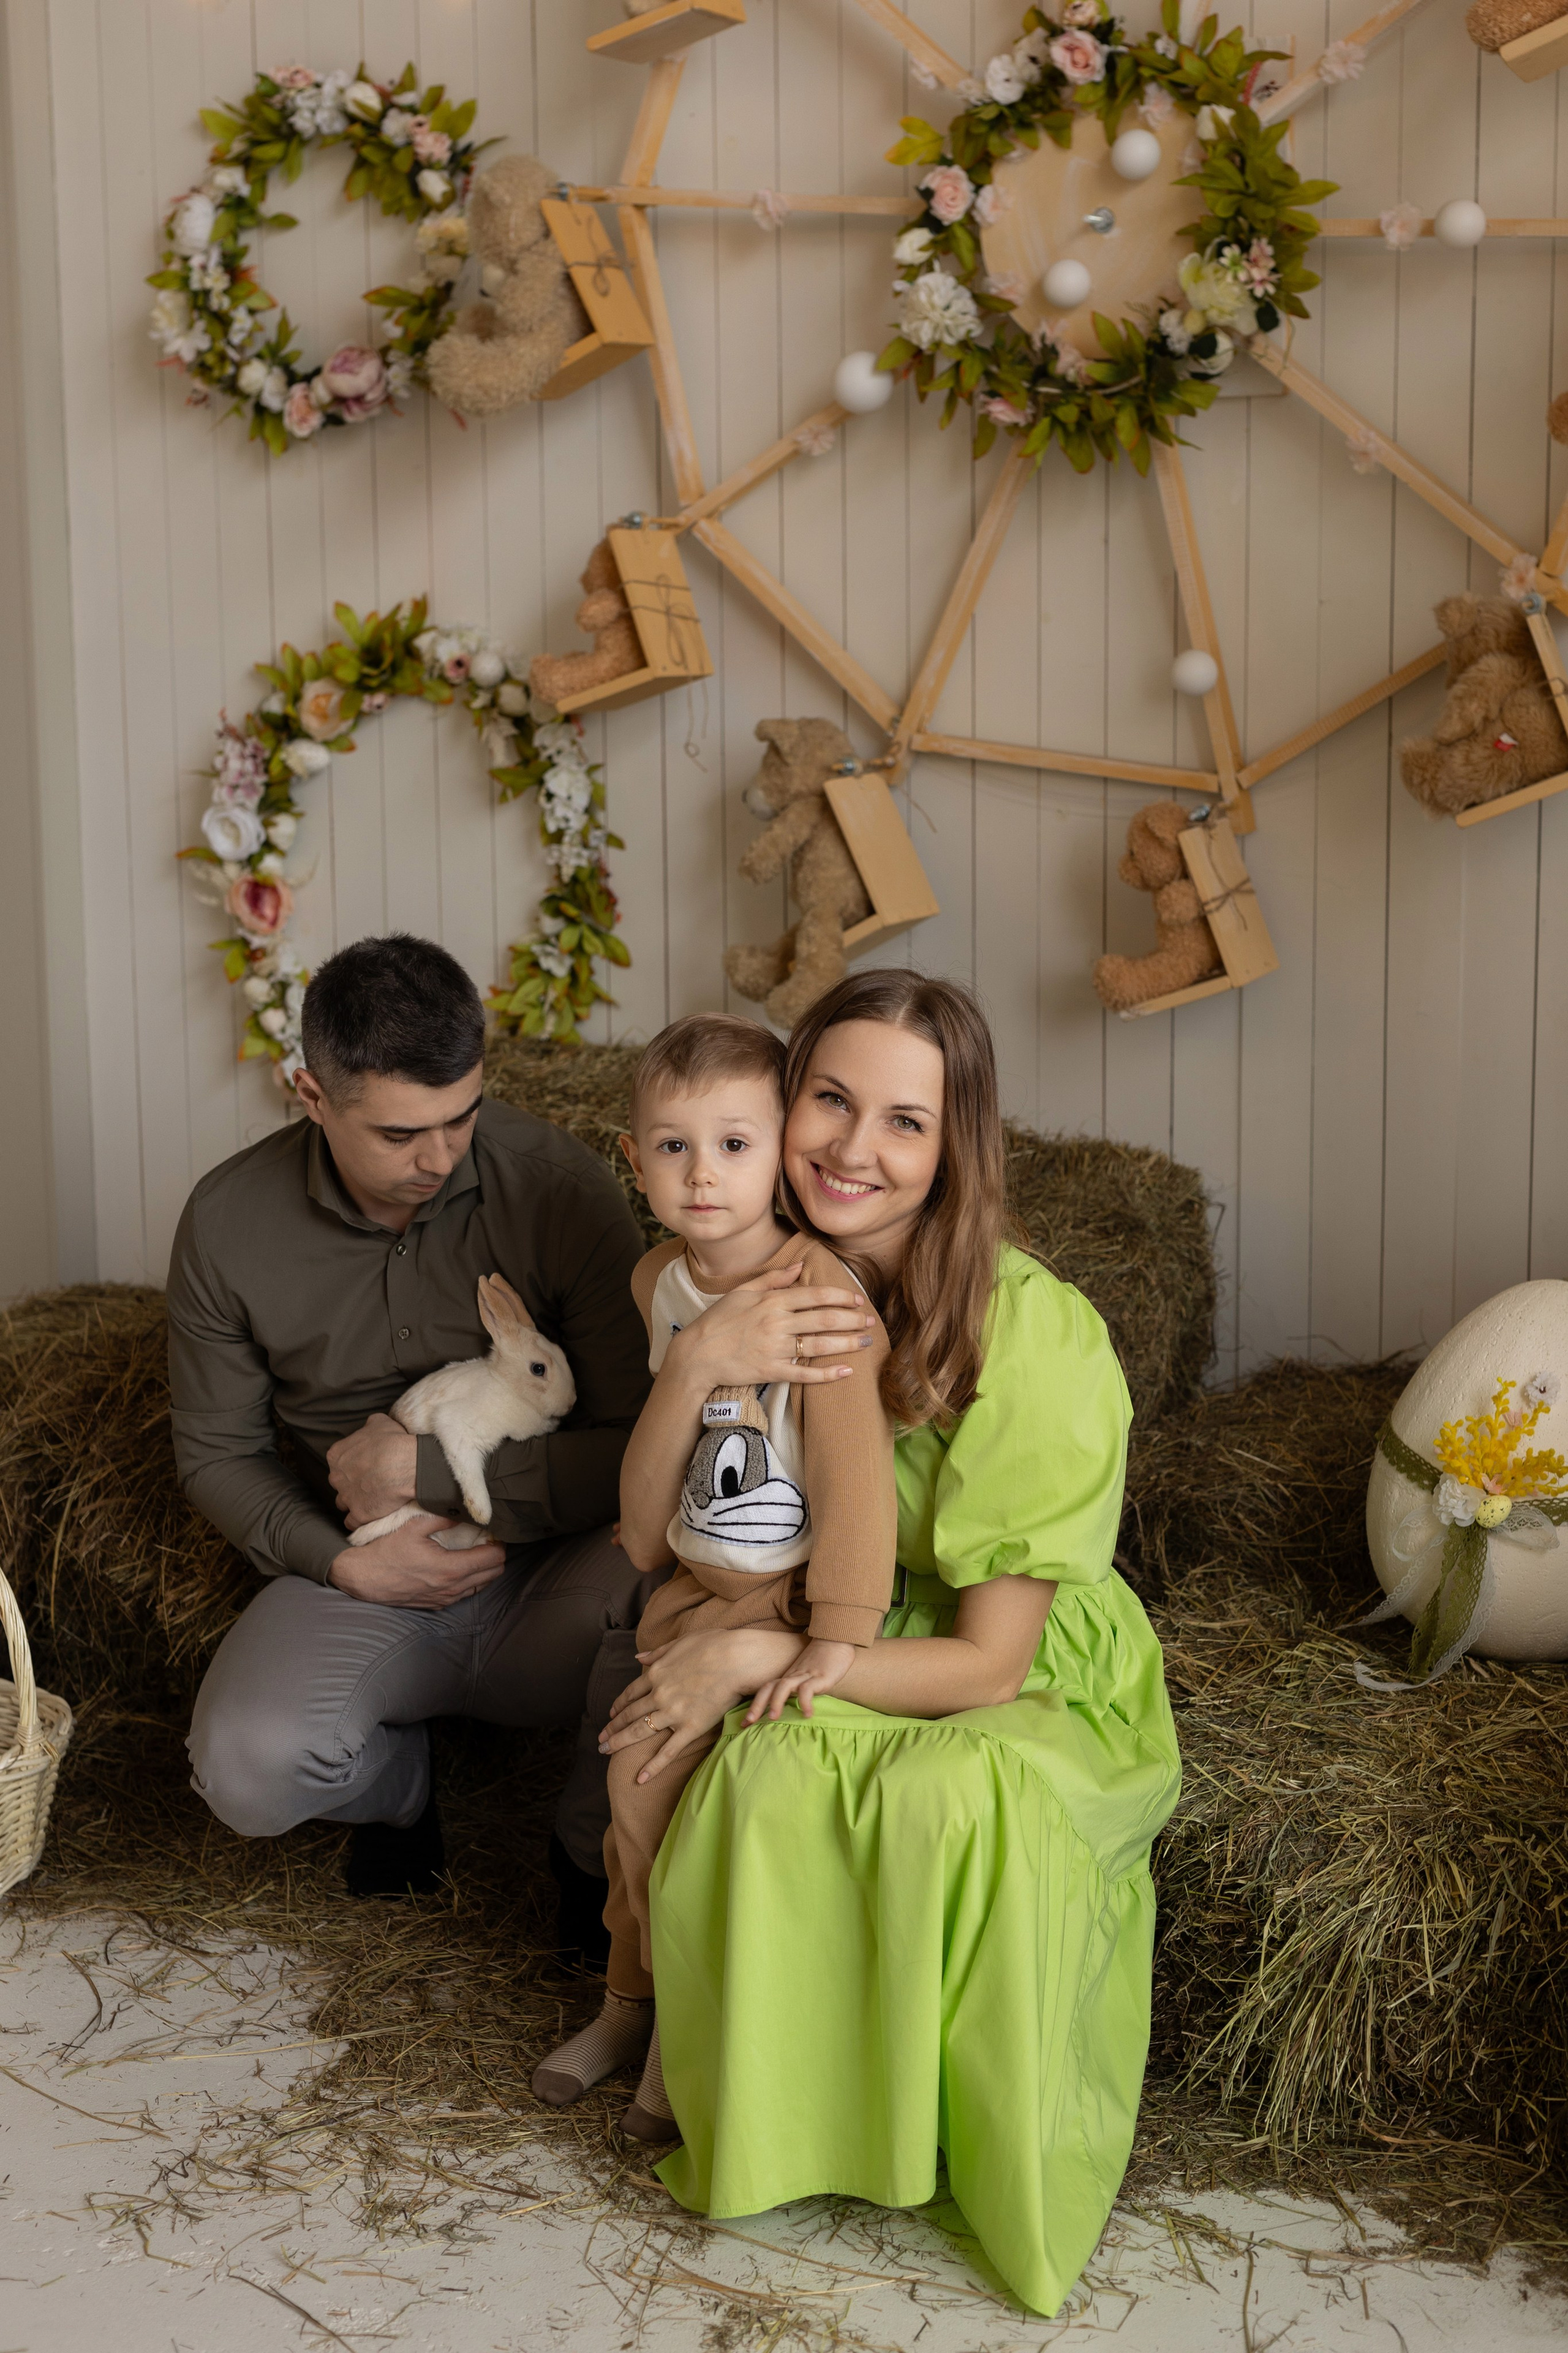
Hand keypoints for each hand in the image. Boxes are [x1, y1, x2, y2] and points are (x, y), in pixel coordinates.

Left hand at [327, 1412, 418, 1527]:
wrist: (405, 1464)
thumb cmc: (393, 1441)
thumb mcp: (379, 1422)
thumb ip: (367, 1427)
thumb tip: (368, 1428)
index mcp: (337, 1455)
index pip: (337, 1462)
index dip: (351, 1464)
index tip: (364, 1465)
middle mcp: (336, 1477)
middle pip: (339, 1483)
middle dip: (350, 1483)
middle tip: (369, 1481)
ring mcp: (346, 1497)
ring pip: (343, 1503)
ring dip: (352, 1502)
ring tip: (369, 1500)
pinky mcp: (358, 1514)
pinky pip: (352, 1522)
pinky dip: (358, 1520)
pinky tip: (369, 1516)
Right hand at [329, 1514, 506, 1608]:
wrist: (363, 1579)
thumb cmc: (386, 1552)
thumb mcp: (412, 1527)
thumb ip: (441, 1517)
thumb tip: (461, 1509)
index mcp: (451, 1569)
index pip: (494, 1559)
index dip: (499, 1543)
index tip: (494, 1532)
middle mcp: (453, 1588)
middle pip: (494, 1574)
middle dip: (496, 1556)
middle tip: (487, 1540)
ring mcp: (445, 1599)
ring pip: (481, 1586)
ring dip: (484, 1569)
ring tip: (475, 1551)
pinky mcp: (436, 1605)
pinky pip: (465, 1594)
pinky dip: (470, 1580)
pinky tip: (460, 1566)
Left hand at [601, 1627, 802, 1783]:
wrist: (737, 1658)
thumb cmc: (714, 1644)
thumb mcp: (680, 1642)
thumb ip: (658, 1652)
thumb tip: (639, 1658)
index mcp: (656, 1674)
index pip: (630, 1693)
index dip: (619, 1706)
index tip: (611, 1715)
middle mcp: (659, 1694)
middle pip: (629, 1714)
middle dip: (612, 1728)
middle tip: (600, 1739)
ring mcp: (673, 1712)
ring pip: (640, 1731)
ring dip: (620, 1743)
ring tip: (606, 1752)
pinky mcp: (690, 1727)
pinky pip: (668, 1750)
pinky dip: (653, 1766)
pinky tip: (641, 1778)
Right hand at [671, 1263, 875, 1390]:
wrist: (698, 1353)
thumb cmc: (719, 1320)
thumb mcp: (742, 1291)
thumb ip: (773, 1278)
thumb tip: (800, 1265)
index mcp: (772, 1301)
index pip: (816, 1295)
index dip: (841, 1297)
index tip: (858, 1300)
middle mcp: (777, 1323)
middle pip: (824, 1319)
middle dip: (852, 1319)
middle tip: (870, 1321)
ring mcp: (775, 1348)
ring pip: (819, 1345)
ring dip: (847, 1343)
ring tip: (865, 1342)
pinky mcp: (771, 1371)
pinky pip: (804, 1374)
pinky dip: (827, 1374)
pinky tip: (846, 1371)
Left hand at [745, 1637, 854, 1723]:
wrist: (837, 1640)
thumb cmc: (823, 1660)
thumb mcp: (807, 1675)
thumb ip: (799, 1689)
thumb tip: (793, 1709)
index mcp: (788, 1676)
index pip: (766, 1689)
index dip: (754, 1705)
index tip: (744, 1723)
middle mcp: (793, 1675)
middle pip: (769, 1687)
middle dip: (757, 1705)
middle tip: (748, 1722)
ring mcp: (805, 1675)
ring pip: (784, 1686)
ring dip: (776, 1701)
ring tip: (773, 1718)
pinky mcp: (820, 1676)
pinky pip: (808, 1689)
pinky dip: (805, 1702)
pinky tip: (807, 1714)